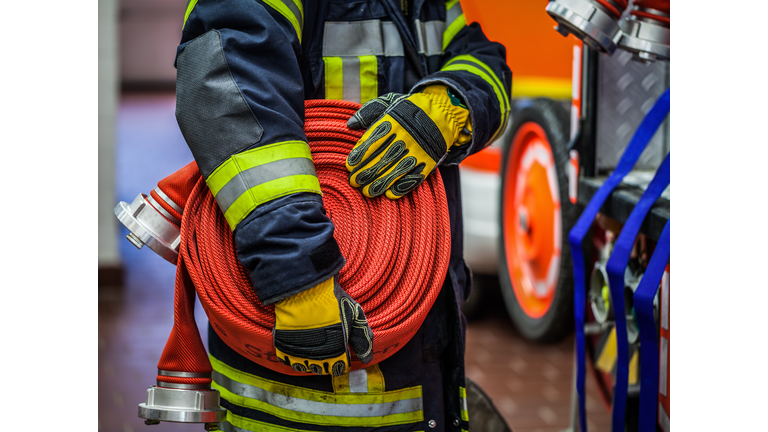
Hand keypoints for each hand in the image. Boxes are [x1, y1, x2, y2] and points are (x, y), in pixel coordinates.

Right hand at [273, 276, 373, 375]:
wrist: (306, 288)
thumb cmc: (333, 300)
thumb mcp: (355, 316)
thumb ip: (363, 339)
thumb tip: (367, 360)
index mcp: (337, 351)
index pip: (340, 368)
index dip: (341, 361)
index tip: (340, 352)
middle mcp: (317, 356)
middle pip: (322, 369)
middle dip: (326, 361)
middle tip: (326, 346)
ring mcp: (298, 352)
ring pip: (304, 367)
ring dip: (308, 360)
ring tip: (312, 347)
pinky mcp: (283, 345)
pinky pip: (286, 360)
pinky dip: (291, 356)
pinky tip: (298, 346)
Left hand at [346, 85, 471, 198]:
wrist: (442, 112)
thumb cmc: (408, 110)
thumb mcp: (388, 102)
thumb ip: (368, 112)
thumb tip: (350, 124)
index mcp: (392, 122)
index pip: (372, 142)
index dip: (360, 156)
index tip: (349, 166)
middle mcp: (405, 137)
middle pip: (382, 159)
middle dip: (366, 173)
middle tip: (354, 182)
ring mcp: (418, 151)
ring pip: (396, 171)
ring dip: (380, 184)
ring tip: (367, 192)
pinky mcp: (429, 161)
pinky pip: (414, 177)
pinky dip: (402, 187)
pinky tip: (390, 194)